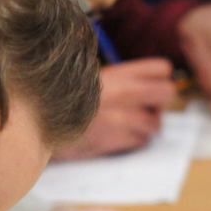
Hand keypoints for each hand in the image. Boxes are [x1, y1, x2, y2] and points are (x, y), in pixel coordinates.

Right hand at [55, 59, 174, 157]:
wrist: (43, 123)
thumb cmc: (68, 101)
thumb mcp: (92, 79)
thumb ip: (121, 79)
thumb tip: (148, 85)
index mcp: (119, 73)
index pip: (162, 69)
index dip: (160, 80)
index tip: (150, 89)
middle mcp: (123, 92)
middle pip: (167, 93)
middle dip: (159, 104)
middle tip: (145, 109)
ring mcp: (121, 116)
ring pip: (155, 124)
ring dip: (146, 128)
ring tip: (129, 126)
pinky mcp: (114, 139)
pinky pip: (139, 141)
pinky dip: (132, 141)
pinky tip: (117, 136)